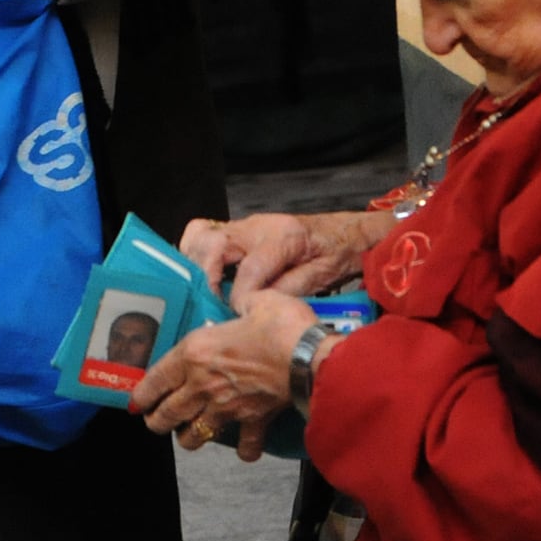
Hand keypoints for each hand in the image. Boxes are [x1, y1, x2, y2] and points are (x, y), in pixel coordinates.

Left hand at [132, 291, 314, 461]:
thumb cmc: (281, 326)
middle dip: (157, 421)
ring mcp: (227, 407)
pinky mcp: (252, 421)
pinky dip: (243, 449)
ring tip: (191, 433)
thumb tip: (246, 303)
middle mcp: (204, 385)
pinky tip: (244, 446)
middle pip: (167, 415)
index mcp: (196, 352)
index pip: (155, 380)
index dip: (141, 394)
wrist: (310, 358)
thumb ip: (243, 302)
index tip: (135, 402)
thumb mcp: (256, 300)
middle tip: (157, 421)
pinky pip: (243, 446)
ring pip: (195, 436)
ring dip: (190, 437)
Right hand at [182, 211, 388, 311]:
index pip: (250, 269)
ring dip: (195, 264)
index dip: (240, 297)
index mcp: (284, 237)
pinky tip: (203, 279)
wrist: (345, 230)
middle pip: (213, 243)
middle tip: (210, 305)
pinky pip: (204, 234)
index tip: (237, 315)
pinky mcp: (239, 229)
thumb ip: (289, 290)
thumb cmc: (338, 252)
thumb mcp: (323, 276)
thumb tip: (256, 306)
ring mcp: (245, 225)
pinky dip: (196, 255)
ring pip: (201, 235)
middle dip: (205, 277)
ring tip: (202, 293)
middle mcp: (258, 226)